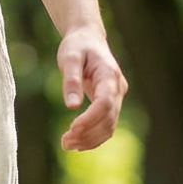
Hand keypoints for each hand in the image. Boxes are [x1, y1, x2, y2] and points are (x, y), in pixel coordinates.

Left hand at [57, 26, 127, 150]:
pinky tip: (77, 142)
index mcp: (109, 74)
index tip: (72, 128)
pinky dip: (94, 135)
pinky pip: (106, 124)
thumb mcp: (69, 57)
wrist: (88, 38)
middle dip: (88, 133)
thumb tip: (72, 106)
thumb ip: (71, 79)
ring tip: (67, 145)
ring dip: (90, 139)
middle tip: (65, 143)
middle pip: (109, 119)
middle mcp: (118, 88)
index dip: (90, 118)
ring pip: (109, 126)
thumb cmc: (77, 45)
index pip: (105, 103)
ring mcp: (117, 97)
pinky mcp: (111, 103)